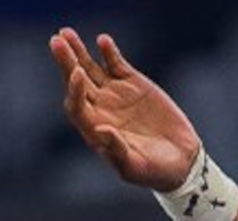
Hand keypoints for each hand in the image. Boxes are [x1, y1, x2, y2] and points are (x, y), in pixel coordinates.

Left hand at [49, 28, 200, 191]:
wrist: (180, 160)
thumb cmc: (154, 171)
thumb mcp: (135, 167)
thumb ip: (117, 151)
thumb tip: (100, 130)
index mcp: (95, 129)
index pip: (76, 105)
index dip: (74, 89)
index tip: (77, 73)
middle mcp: (100, 108)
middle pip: (77, 81)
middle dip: (66, 61)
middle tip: (57, 41)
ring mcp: (115, 94)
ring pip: (90, 68)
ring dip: (78, 51)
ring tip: (66, 33)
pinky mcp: (133, 84)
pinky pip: (115, 64)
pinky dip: (109, 52)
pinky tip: (102, 40)